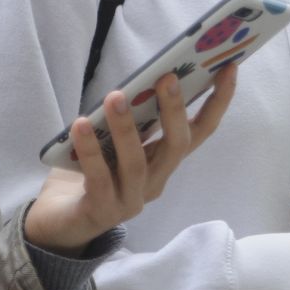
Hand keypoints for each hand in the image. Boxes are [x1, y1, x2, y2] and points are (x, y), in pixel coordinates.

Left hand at [24, 65, 237, 255]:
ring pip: (136, 163)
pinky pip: (99, 178)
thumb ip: (135, 121)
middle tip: (167, 77)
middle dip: (174, 110)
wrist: (60, 222)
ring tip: (115, 96)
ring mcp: (131, 199)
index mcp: (164, 161)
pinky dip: (90, 150)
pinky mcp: (101, 211)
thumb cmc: (93, 172)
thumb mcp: (119, 142)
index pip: (201, 131)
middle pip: (176, 147)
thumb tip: (144, 80)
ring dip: (126, 127)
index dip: (218, 101)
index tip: (229, 67)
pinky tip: (80, 125)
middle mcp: (156, 181)